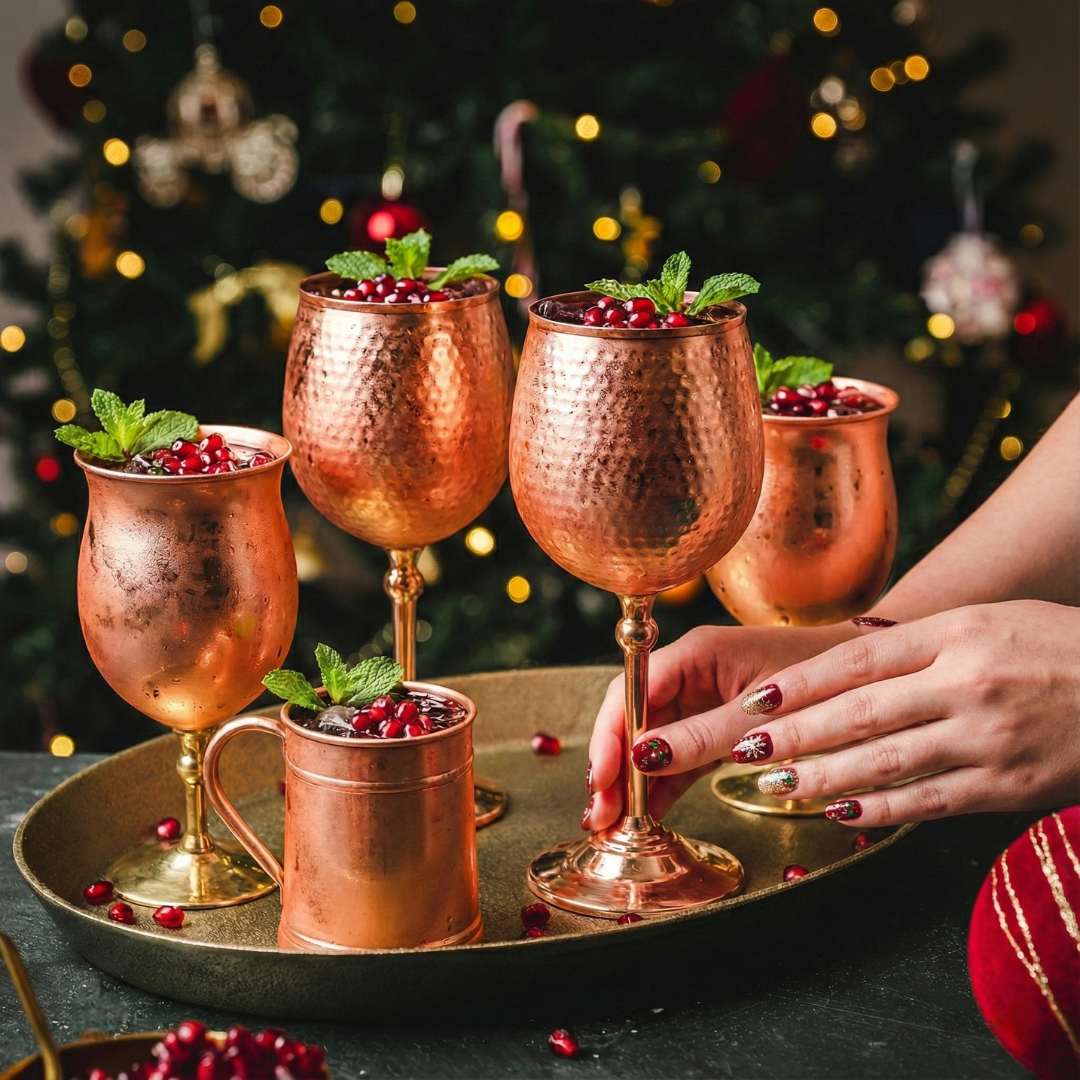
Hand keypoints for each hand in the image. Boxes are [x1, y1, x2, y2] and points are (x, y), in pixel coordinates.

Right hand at [585, 622, 853, 829]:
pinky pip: (678, 756)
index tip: (601, 781)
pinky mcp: (716, 726)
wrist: (874, 681)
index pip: (631, 692)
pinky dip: (661, 786)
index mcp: (695, 654)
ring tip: (613, 826)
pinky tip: (647, 816)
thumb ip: (703, 735)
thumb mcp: (760, 715)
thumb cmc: (826, 682)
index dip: (609, 737)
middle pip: (632, 717)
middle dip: (612, 765)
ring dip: (630, 782)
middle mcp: (690, 673)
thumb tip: (642, 756)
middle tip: (599, 816)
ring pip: (650, 741)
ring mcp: (700, 700)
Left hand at [624, 601, 1079, 826]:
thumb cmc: (1058, 649)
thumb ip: (921, 635)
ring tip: (776, 784)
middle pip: (860, 712)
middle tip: (743, 749)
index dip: (800, 684)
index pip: (858, 660)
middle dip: (794, 734)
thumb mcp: (992, 619)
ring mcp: (987, 738)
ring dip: (822, 776)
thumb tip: (856, 634)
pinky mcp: (1007, 786)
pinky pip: (930, 800)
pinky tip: (842, 813)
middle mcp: (966, 683)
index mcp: (956, 634)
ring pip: (886, 761)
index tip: (755, 701)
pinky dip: (881, 809)